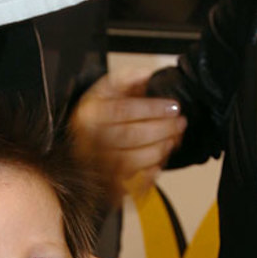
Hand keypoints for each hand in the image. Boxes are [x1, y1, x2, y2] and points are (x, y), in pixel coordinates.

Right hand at [71, 71, 186, 201]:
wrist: (76, 143)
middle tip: (180, 124)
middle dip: (162, 130)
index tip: (173, 107)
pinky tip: (159, 163)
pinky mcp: (103, 182)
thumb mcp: (106, 89)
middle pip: (131, 135)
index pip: (124, 110)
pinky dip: (148, 174)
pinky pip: (129, 182)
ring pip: (132, 160)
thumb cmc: (97, 115)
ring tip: (172, 140)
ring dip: (158, 151)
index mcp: (90, 113)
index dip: (153, 109)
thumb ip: (127, 78)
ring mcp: (95, 163)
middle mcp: (89, 139)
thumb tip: (148, 75)